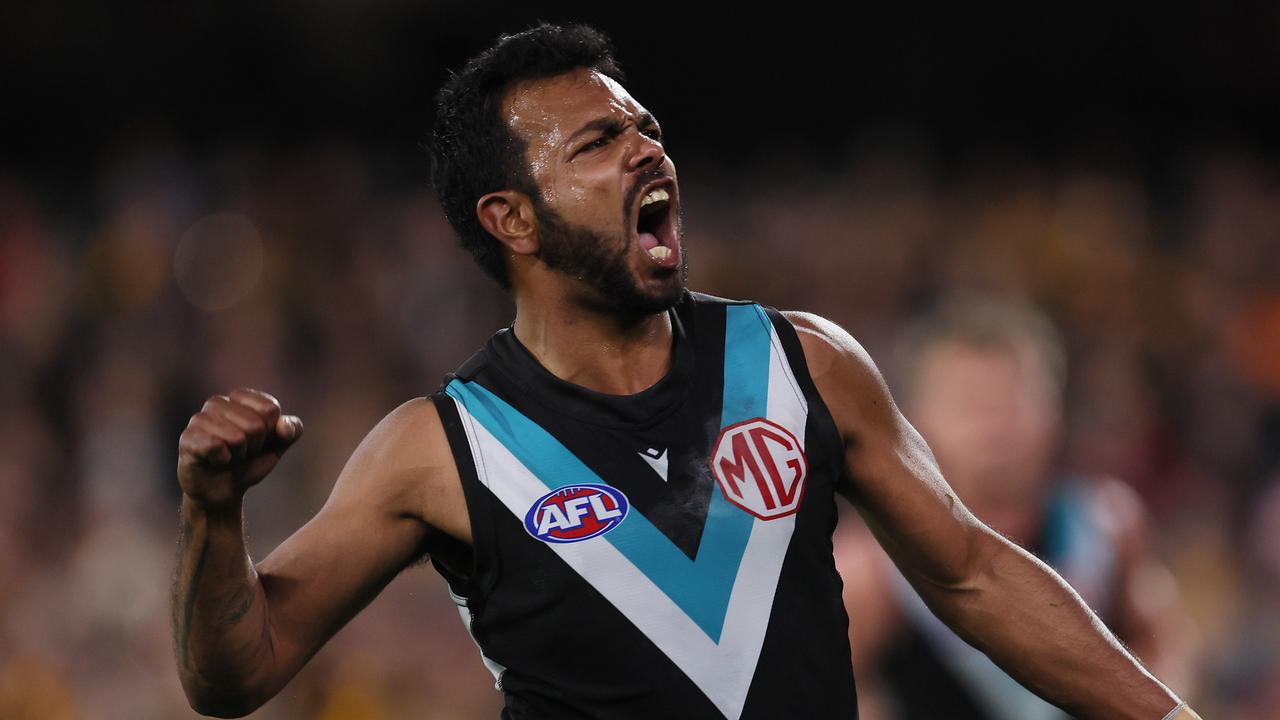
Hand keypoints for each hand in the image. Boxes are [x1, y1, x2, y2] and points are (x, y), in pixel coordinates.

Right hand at [178, 388, 303, 511]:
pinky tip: (214, 461)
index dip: (270, 432)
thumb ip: (291, 431)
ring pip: (237, 437)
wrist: (223, 492)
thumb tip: (283, 424)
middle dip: (254, 447)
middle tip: (241, 453)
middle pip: (256, 425)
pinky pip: (216, 446)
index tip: (259, 441)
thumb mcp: (278, 446)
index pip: (270, 409)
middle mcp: (218, 402)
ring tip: (228, 457)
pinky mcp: (187, 438)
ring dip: (237, 456)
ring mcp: (199, 418)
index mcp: (241, 397)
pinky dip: (222, 460)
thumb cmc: (250, 463)